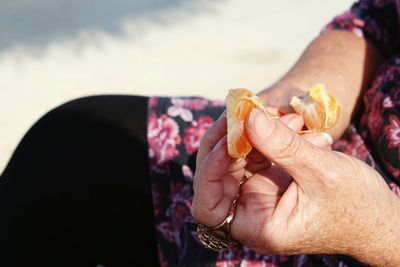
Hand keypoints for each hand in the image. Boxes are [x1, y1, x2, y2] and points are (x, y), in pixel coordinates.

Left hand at [192, 108, 399, 265]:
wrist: (378, 215)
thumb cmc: (357, 207)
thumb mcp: (321, 174)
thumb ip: (283, 146)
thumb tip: (249, 117)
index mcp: (258, 226)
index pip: (209, 205)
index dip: (210, 168)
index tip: (230, 135)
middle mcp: (252, 212)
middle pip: (219, 173)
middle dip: (233, 138)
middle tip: (249, 109)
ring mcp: (260, 193)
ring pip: (238, 157)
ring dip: (258, 132)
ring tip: (290, 119)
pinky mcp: (271, 178)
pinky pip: (258, 152)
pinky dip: (273, 136)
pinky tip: (296, 126)